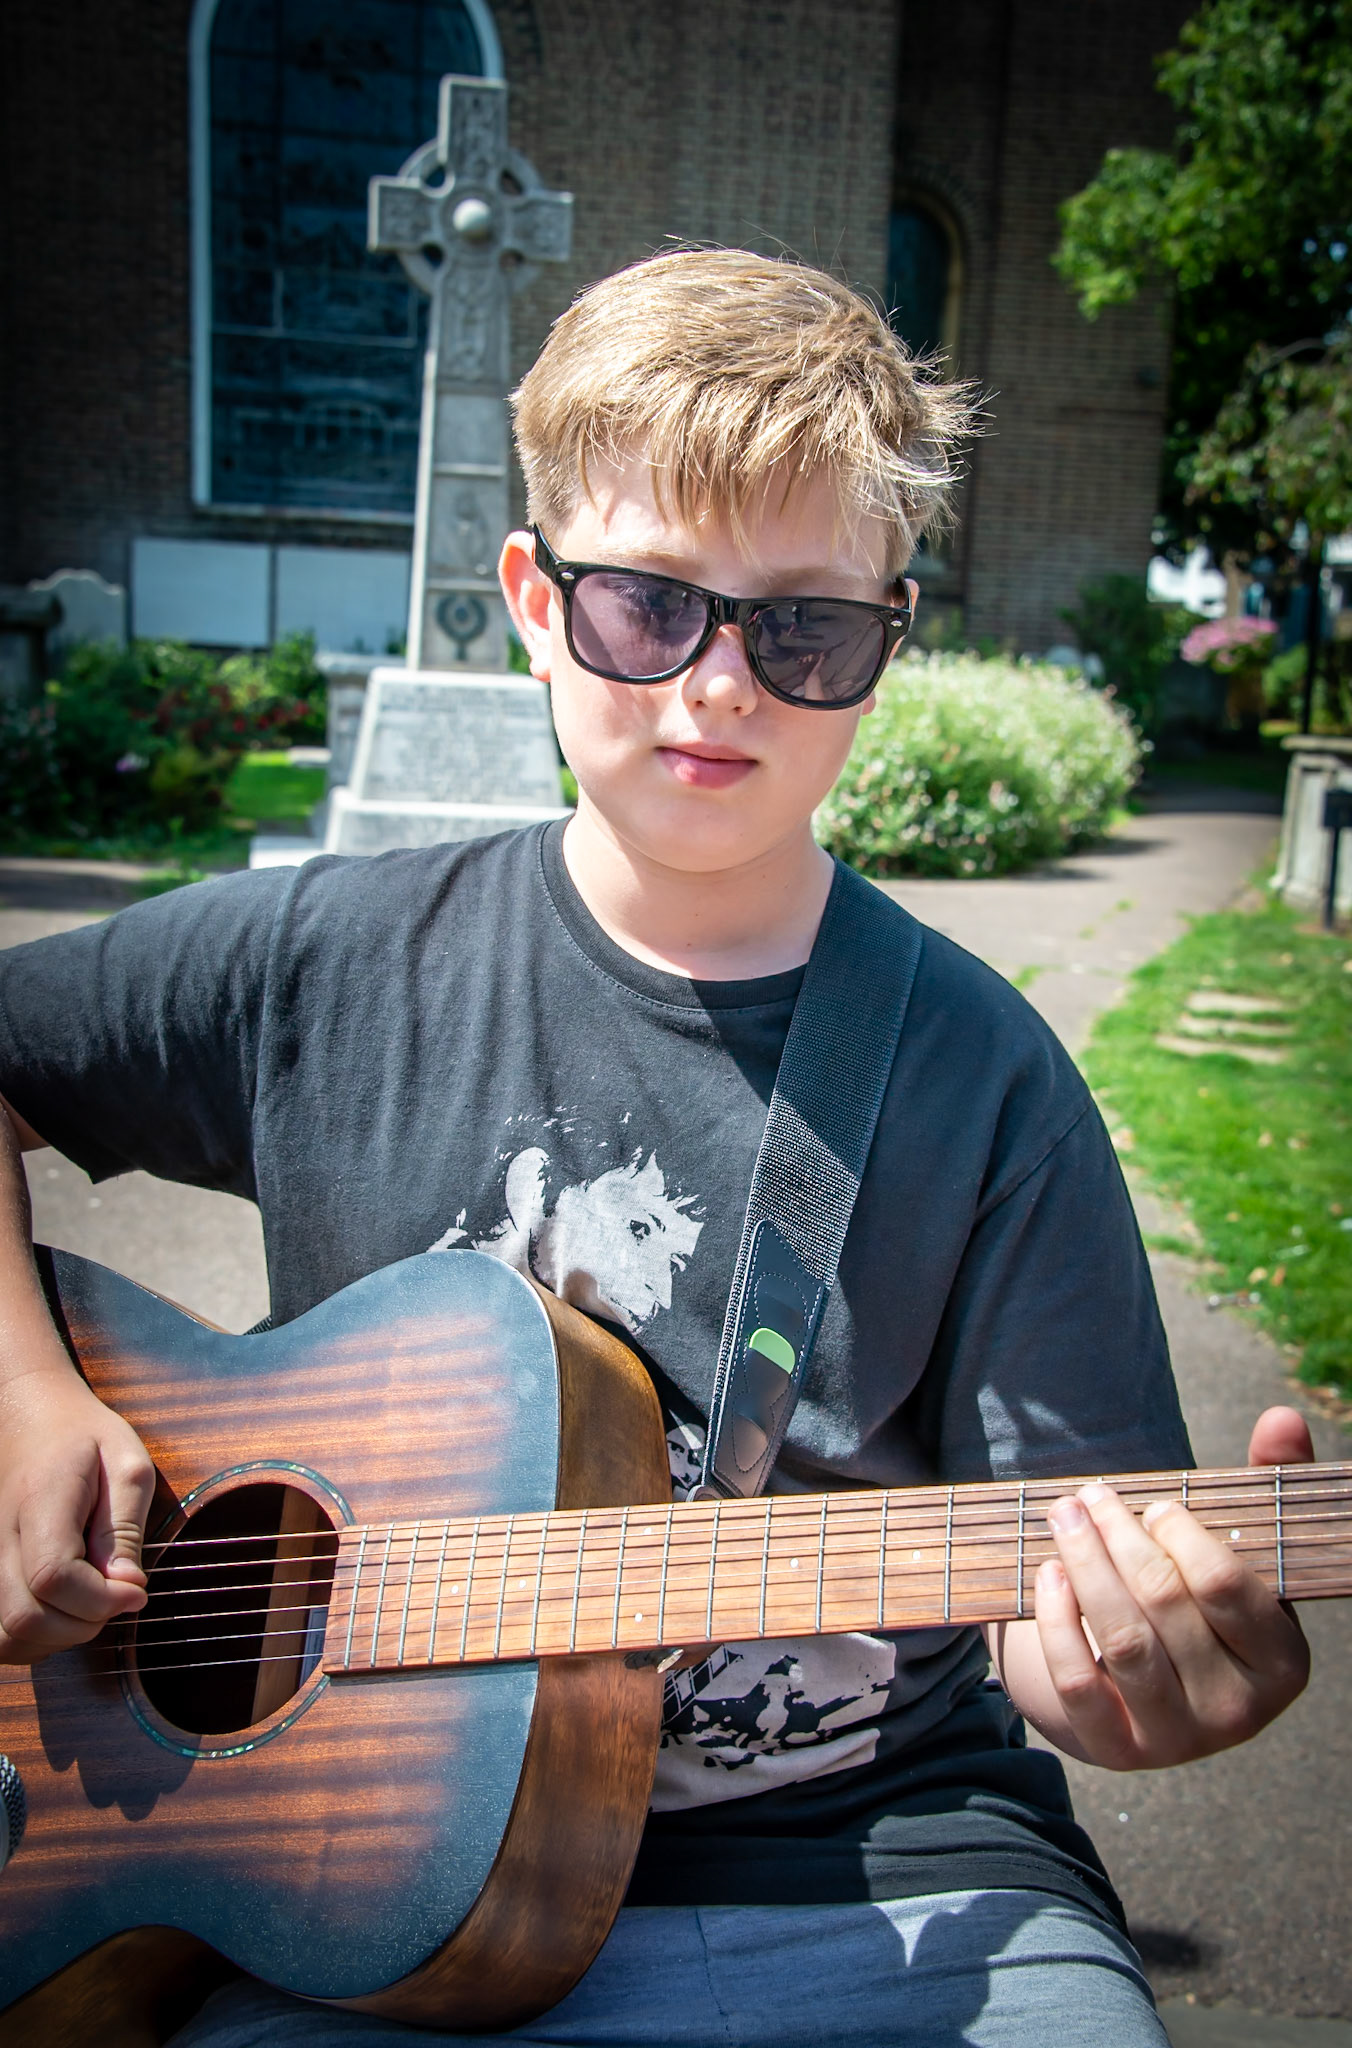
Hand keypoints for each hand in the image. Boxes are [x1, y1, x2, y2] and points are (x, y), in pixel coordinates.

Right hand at [0, 1371, 154, 1661]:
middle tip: (118, 1598)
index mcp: (40, 1502)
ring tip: (92, 1605)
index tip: (137, 1591)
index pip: (52, 1577)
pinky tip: (64, 1613)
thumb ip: (124, 1528)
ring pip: (6, 1636)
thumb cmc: (85, 1438)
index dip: (99, 1600)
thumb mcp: (126, 1465)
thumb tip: (126, 1587)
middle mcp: (0, 1536)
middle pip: (25, 1616)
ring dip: (57, 1638)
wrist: (30, 1419)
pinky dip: (33, 1639)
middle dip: (83, 1625)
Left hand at [1026, 1406, 1312, 1769]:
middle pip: (1165, 1603)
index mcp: (1282, 1662)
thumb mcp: (1243, 1550)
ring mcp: (1177, 1739)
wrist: (1151, 1690)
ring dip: (1084, 1566)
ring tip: (1063, 1517)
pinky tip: (1049, 1574)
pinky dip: (1057, 1623)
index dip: (1181, 1534)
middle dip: (1119, 1536)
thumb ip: (1267, 1481)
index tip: (1153, 1504)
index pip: (1225, 1585)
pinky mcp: (1116, 1751)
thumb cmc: (1201, 1603)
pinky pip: (1079, 1683)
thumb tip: (1283, 1416)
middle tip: (1090, 1495)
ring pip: (1123, 1641)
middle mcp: (1237, 1712)